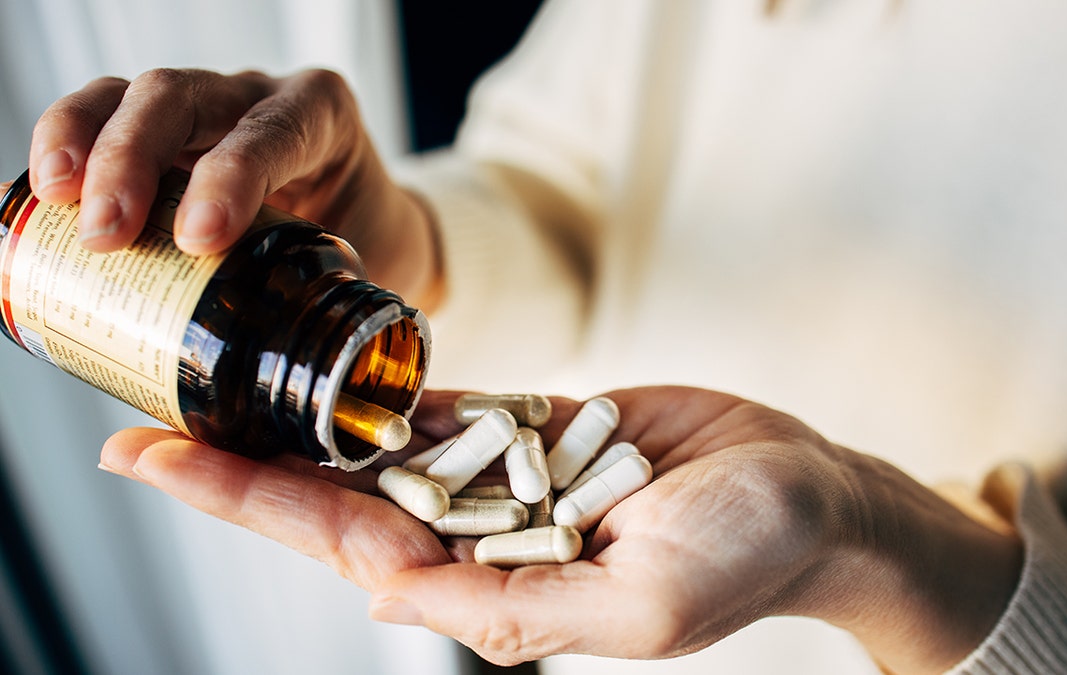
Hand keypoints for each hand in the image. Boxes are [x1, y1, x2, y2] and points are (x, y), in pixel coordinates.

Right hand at [29, 68, 441, 307]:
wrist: (375, 225)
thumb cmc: (371, 246)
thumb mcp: (374, 273)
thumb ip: (345, 321)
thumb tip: (305, 401)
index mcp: (324, 120)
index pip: (274, 131)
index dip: (231, 176)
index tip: (199, 239)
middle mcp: (261, 99)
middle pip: (185, 98)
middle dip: (134, 159)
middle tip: (107, 234)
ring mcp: (209, 105)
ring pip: (136, 96)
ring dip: (86, 143)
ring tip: (57, 202)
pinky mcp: (166, 126)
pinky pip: (105, 113)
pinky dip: (69, 142)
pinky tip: (46, 194)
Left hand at [98, 387, 1020, 672]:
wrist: (810, 490)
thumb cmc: (745, 553)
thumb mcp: (642, 602)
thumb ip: (519, 608)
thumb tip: (390, 597)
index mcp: (498, 587)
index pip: (349, 545)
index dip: (253, 506)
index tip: (165, 466)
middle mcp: (489, 536)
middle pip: (342, 496)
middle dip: (248, 467)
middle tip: (151, 427)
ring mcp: (512, 478)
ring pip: (386, 448)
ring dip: (303, 424)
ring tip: (220, 392)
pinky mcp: (544, 427)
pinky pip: (453, 409)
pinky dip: (389, 393)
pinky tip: (329, 376)